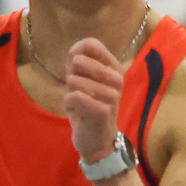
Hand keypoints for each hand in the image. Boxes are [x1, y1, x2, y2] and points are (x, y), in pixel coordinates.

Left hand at [60, 38, 125, 157]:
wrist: (98, 141)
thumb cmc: (89, 107)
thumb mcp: (84, 80)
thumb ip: (78, 61)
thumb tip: (75, 50)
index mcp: (114, 68)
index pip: (91, 44)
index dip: (75, 54)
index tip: (77, 70)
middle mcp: (117, 79)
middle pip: (80, 60)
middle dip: (71, 76)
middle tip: (79, 92)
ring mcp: (112, 95)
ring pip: (74, 80)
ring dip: (70, 92)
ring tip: (79, 103)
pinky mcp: (103, 111)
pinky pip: (73, 96)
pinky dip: (69, 104)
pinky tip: (78, 112)